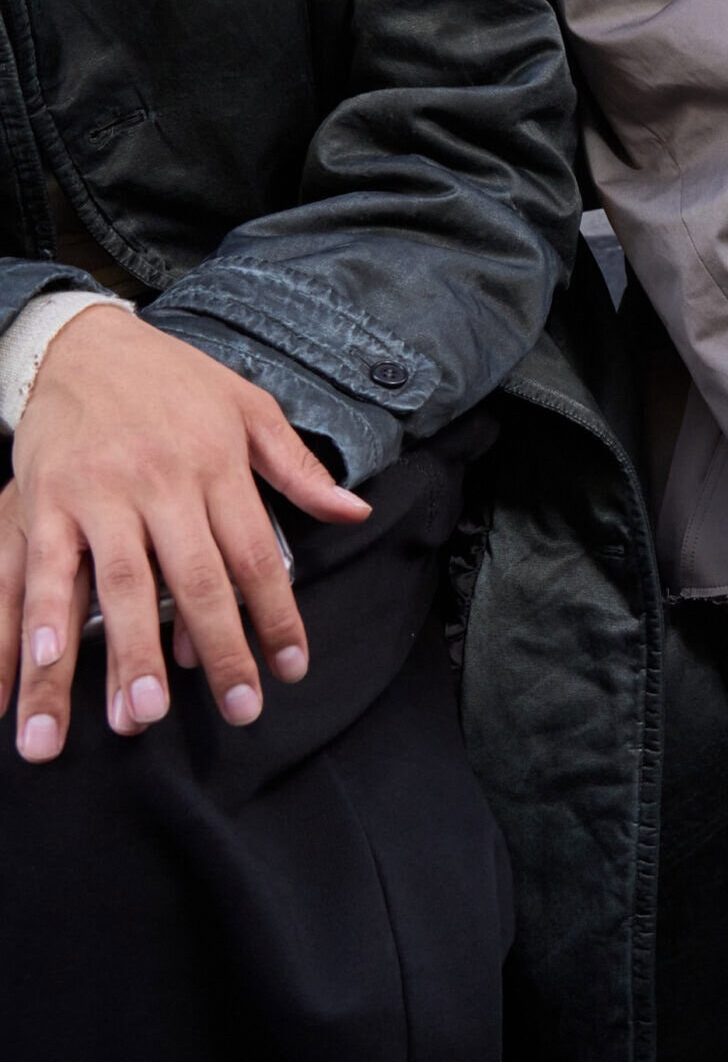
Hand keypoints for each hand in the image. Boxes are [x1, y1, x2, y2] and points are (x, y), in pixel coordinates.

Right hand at [1, 312, 370, 759]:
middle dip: (216, 652)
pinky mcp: (42, 499)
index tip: (290, 669)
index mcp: (215, 463)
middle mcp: (158, 482)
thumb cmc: (173, 379)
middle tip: (235, 711)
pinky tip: (39, 669)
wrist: (83, 340)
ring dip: (122, 658)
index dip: (275, 616)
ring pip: (114, 586)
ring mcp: (97, 494)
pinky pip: (41, 571)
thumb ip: (296, 467)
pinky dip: (40, 623)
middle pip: (193, 580)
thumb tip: (355, 512)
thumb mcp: (247, 406)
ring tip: (129, 721)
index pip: (254, 555)